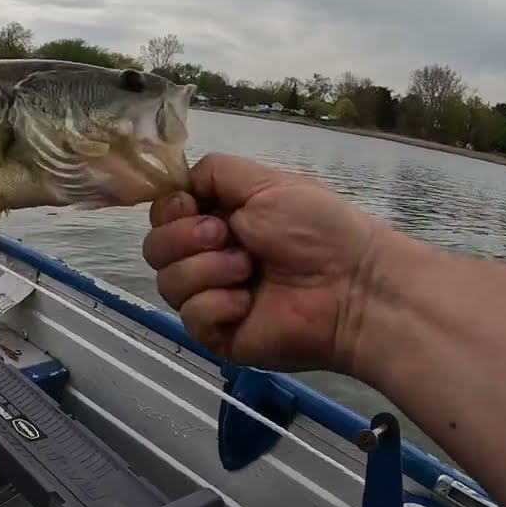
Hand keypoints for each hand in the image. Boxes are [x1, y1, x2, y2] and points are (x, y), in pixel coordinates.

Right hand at [141, 153, 387, 373]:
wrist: (351, 286)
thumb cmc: (316, 229)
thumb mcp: (266, 182)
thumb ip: (214, 172)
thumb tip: (179, 183)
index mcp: (218, 221)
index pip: (163, 216)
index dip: (169, 210)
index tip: (194, 206)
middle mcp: (208, 258)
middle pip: (154, 249)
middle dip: (185, 238)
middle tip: (226, 237)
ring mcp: (210, 298)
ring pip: (167, 283)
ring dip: (207, 270)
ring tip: (248, 270)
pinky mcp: (217, 334)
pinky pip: (190, 316)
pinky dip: (217, 304)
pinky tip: (248, 303)